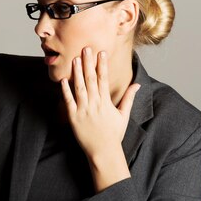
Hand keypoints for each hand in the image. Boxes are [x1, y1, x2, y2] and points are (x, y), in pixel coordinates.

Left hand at [61, 47, 139, 187]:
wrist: (103, 152)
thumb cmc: (114, 134)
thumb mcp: (123, 115)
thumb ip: (129, 98)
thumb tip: (137, 84)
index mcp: (106, 102)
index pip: (104, 79)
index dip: (102, 65)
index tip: (101, 52)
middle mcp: (95, 104)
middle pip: (91, 79)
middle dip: (88, 63)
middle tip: (86, 48)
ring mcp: (83, 110)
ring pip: (79, 87)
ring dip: (77, 72)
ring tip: (75, 59)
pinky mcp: (73, 118)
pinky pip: (68, 101)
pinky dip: (65, 91)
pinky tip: (63, 80)